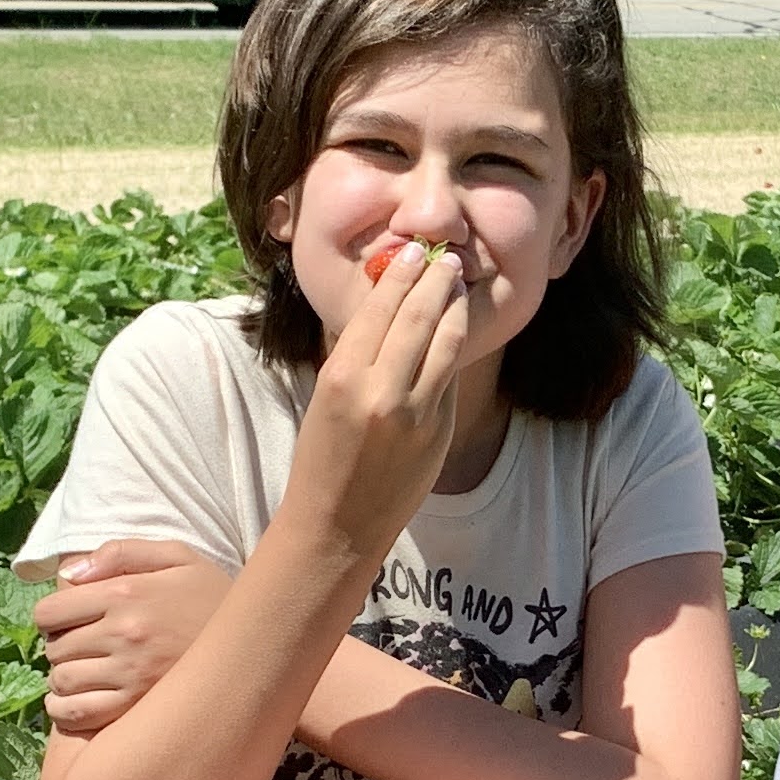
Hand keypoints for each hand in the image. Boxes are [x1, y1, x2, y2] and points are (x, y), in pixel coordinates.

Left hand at [38, 539, 230, 736]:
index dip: (51, 617)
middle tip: (81, 648)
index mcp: (126, 591)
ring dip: (63, 679)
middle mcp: (124, 632)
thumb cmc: (215, 596)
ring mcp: (131, 673)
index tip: (66, 621)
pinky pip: (77, 714)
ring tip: (83, 674)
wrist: (263, 641)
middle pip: (54, 648)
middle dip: (60, 647)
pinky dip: (64, 711)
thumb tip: (67, 575)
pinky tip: (74, 703)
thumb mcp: (177, 556)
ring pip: (62, 682)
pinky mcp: (139, 706)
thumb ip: (120, 553)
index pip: (50, 611)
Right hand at [285, 241, 478, 565]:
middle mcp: (381, 392)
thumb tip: (385, 304)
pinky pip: (449, 379)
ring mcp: (416, 414)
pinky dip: (453, 348)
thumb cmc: (322, 459)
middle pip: (418, 318)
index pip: (379, 310)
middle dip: (435, 281)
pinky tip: (456, 330)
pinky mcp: (439, 433)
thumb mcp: (325, 397)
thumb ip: (356, 353)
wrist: (337, 526)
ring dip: (455, 308)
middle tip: (446, 258)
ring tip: (458, 285)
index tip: (412, 252)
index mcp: (342, 377)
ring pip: (446, 344)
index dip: (400, 276)